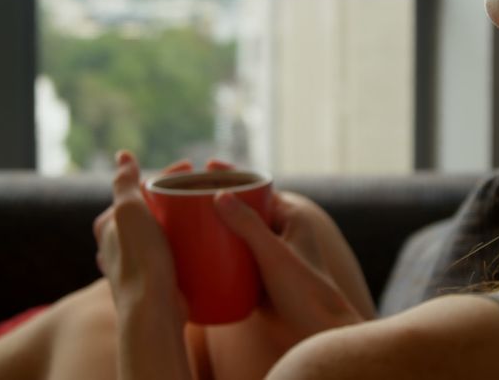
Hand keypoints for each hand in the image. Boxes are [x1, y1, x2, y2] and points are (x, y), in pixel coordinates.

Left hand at [93, 151, 195, 379]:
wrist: (153, 313)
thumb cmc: (139, 261)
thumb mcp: (129, 212)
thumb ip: (125, 183)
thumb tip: (123, 155)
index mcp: (108, 227)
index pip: (140, 190)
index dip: (167, 176)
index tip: (193, 169)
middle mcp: (118, 247)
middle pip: (153, 211)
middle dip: (177, 198)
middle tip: (203, 189)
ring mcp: (138, 265)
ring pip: (164, 233)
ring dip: (184, 221)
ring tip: (208, 212)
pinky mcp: (156, 281)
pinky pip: (174, 254)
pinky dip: (188, 244)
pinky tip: (205, 241)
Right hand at [203, 178, 376, 377]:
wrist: (316, 332)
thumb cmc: (306, 291)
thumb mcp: (275, 255)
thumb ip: (249, 226)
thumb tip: (220, 194)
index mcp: (291, 217)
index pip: (257, 189)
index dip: (233, 177)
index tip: (206, 166)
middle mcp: (279, 233)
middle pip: (242, 210)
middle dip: (216, 201)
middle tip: (186, 193)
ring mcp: (268, 256)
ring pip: (235, 235)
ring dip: (212, 228)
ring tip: (182, 219)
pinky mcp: (258, 279)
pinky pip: (233, 260)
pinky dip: (215, 254)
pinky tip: (191, 254)